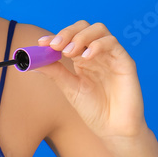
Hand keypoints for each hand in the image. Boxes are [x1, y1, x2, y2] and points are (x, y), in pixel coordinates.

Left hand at [34, 21, 147, 140]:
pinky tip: (85, 58)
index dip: (55, 36)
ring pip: (99, 30)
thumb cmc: (93, 110)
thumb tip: (31, 61)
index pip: (70, 37)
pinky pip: (112, 43)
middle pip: (84, 27)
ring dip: (81, 36)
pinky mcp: (125, 62)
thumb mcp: (69, 88)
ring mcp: (112, 56)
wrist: (112, 129)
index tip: (42, 43)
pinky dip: (97, 45)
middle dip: (67, 33)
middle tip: (55, 46)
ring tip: (69, 52)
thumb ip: (54, 72)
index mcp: (83, 58)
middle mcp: (97, 53)